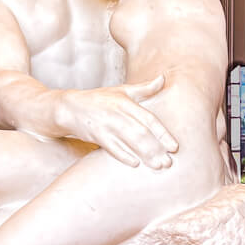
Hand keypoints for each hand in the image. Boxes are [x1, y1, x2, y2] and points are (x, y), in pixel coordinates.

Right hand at [57, 76, 178, 168]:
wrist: (69, 107)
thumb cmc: (99, 99)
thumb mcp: (121, 90)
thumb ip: (144, 88)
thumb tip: (163, 78)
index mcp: (125, 102)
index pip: (148, 119)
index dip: (162, 133)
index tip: (174, 147)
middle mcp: (117, 113)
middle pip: (141, 133)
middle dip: (156, 149)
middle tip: (169, 162)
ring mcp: (106, 125)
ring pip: (129, 141)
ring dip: (145, 155)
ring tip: (157, 165)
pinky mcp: (96, 135)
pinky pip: (112, 147)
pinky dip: (124, 156)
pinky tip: (135, 164)